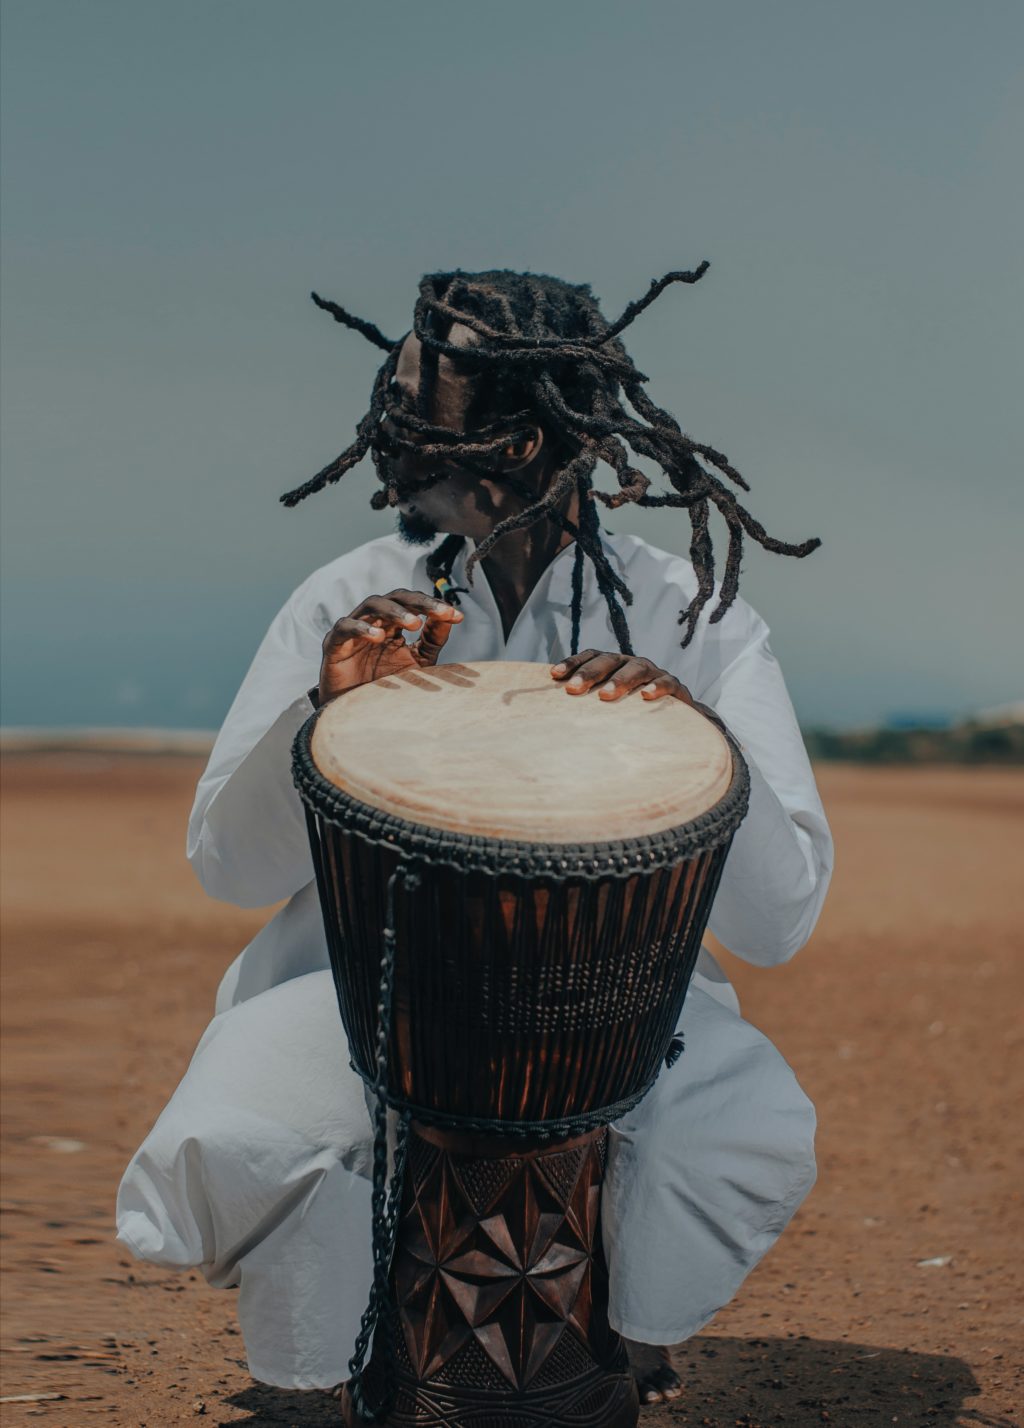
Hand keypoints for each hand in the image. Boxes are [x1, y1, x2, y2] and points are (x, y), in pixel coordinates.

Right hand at [318, 589, 462, 705]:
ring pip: (372, 604)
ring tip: (414, 623)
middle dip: (420, 602)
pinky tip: (378, 637)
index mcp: (394, 624)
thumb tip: (454, 617)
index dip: (435, 606)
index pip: (414, 603)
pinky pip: (345, 626)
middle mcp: (374, 621)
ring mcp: (353, 629)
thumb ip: (433, 640)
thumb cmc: (386, 686)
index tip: (457, 616)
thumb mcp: (417, 662)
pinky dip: (361, 628)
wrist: (355, 716)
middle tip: (441, 612)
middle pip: (396, 597)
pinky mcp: (333, 643)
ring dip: (394, 611)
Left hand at [549, 649, 721, 724]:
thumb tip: (549, 715)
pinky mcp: (674, 686)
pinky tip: (646, 696)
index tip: (554, 675)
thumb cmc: (633, 712)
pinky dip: (658, 687)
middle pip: (609, 660)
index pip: (591, 656)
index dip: (573, 663)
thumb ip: (587, 705)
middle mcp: (631, 664)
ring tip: (606, 695)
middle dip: (590, 673)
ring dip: (620, 680)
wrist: (676, 719)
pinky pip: (668, 683)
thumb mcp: (610, 706)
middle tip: (573, 689)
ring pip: (637, 668)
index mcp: (613, 665)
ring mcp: (654, 673)